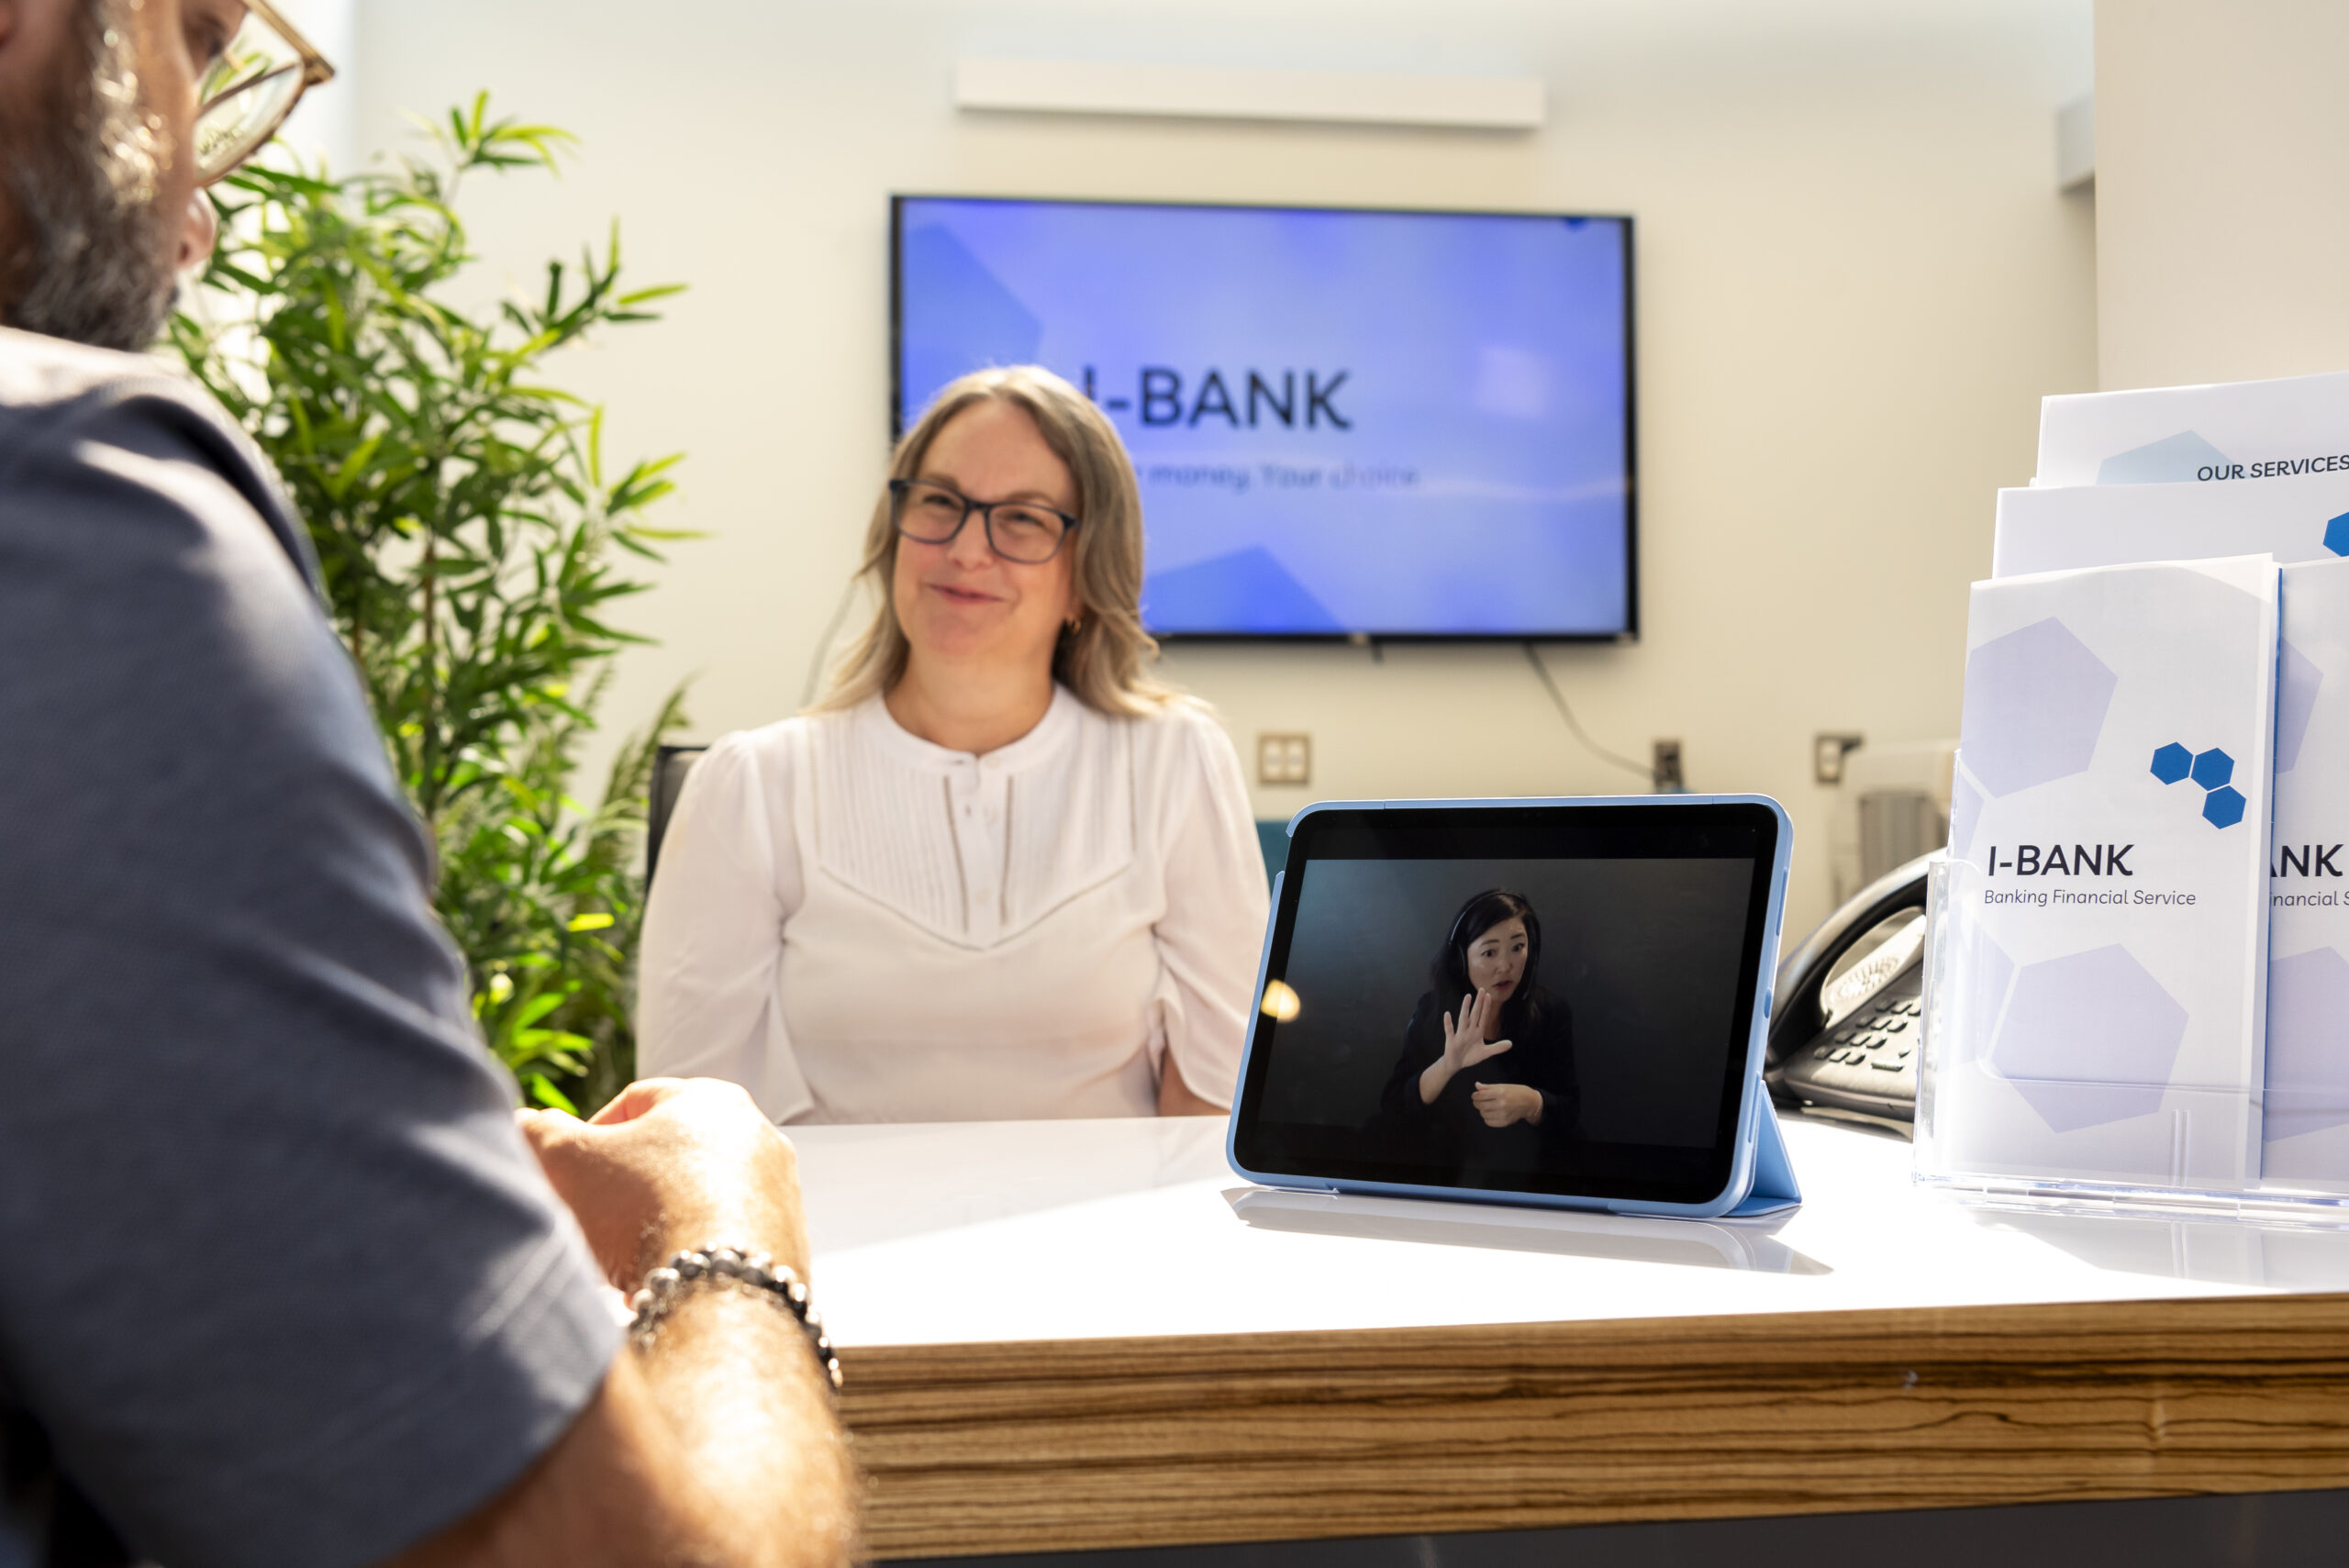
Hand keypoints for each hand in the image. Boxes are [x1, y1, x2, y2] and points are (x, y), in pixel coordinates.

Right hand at [519, 1078, 808, 1290]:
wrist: (719, 1292)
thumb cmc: (646, 1211)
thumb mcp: (569, 1162)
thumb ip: (538, 1133)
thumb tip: (524, 1125)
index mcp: (712, 1100)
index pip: (635, 1102)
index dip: (590, 1136)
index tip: (569, 1173)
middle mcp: (757, 1138)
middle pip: (669, 1156)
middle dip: (623, 1188)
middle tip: (591, 1222)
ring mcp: (778, 1192)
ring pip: (696, 1202)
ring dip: (655, 1227)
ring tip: (623, 1264)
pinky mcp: (787, 1244)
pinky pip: (724, 1243)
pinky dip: (690, 1259)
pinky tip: (661, 1286)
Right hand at [1420, 990, 1513, 1103]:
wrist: (1455, 1064)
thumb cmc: (1470, 1056)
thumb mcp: (1485, 1053)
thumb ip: (1497, 1048)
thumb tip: (1511, 1043)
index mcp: (1478, 1032)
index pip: (1483, 1017)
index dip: (1486, 1007)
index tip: (1488, 995)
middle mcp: (1469, 1030)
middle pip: (1475, 1014)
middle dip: (1478, 1003)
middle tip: (1482, 989)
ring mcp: (1460, 1034)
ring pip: (1463, 1019)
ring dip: (1465, 1008)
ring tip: (1468, 997)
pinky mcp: (1451, 1040)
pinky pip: (1450, 1030)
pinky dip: (1448, 1023)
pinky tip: (1447, 1014)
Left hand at [1469, 1082, 1543, 1127]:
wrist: (1529, 1102)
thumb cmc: (1515, 1092)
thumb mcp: (1502, 1086)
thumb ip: (1488, 1087)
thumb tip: (1476, 1086)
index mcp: (1501, 1092)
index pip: (1480, 1095)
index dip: (1475, 1095)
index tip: (1475, 1095)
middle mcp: (1502, 1104)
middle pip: (1480, 1105)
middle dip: (1476, 1103)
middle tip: (1478, 1101)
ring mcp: (1503, 1114)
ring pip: (1483, 1114)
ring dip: (1482, 1110)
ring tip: (1487, 1106)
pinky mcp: (1505, 1122)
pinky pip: (1489, 1122)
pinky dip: (1487, 1118)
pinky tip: (1491, 1113)